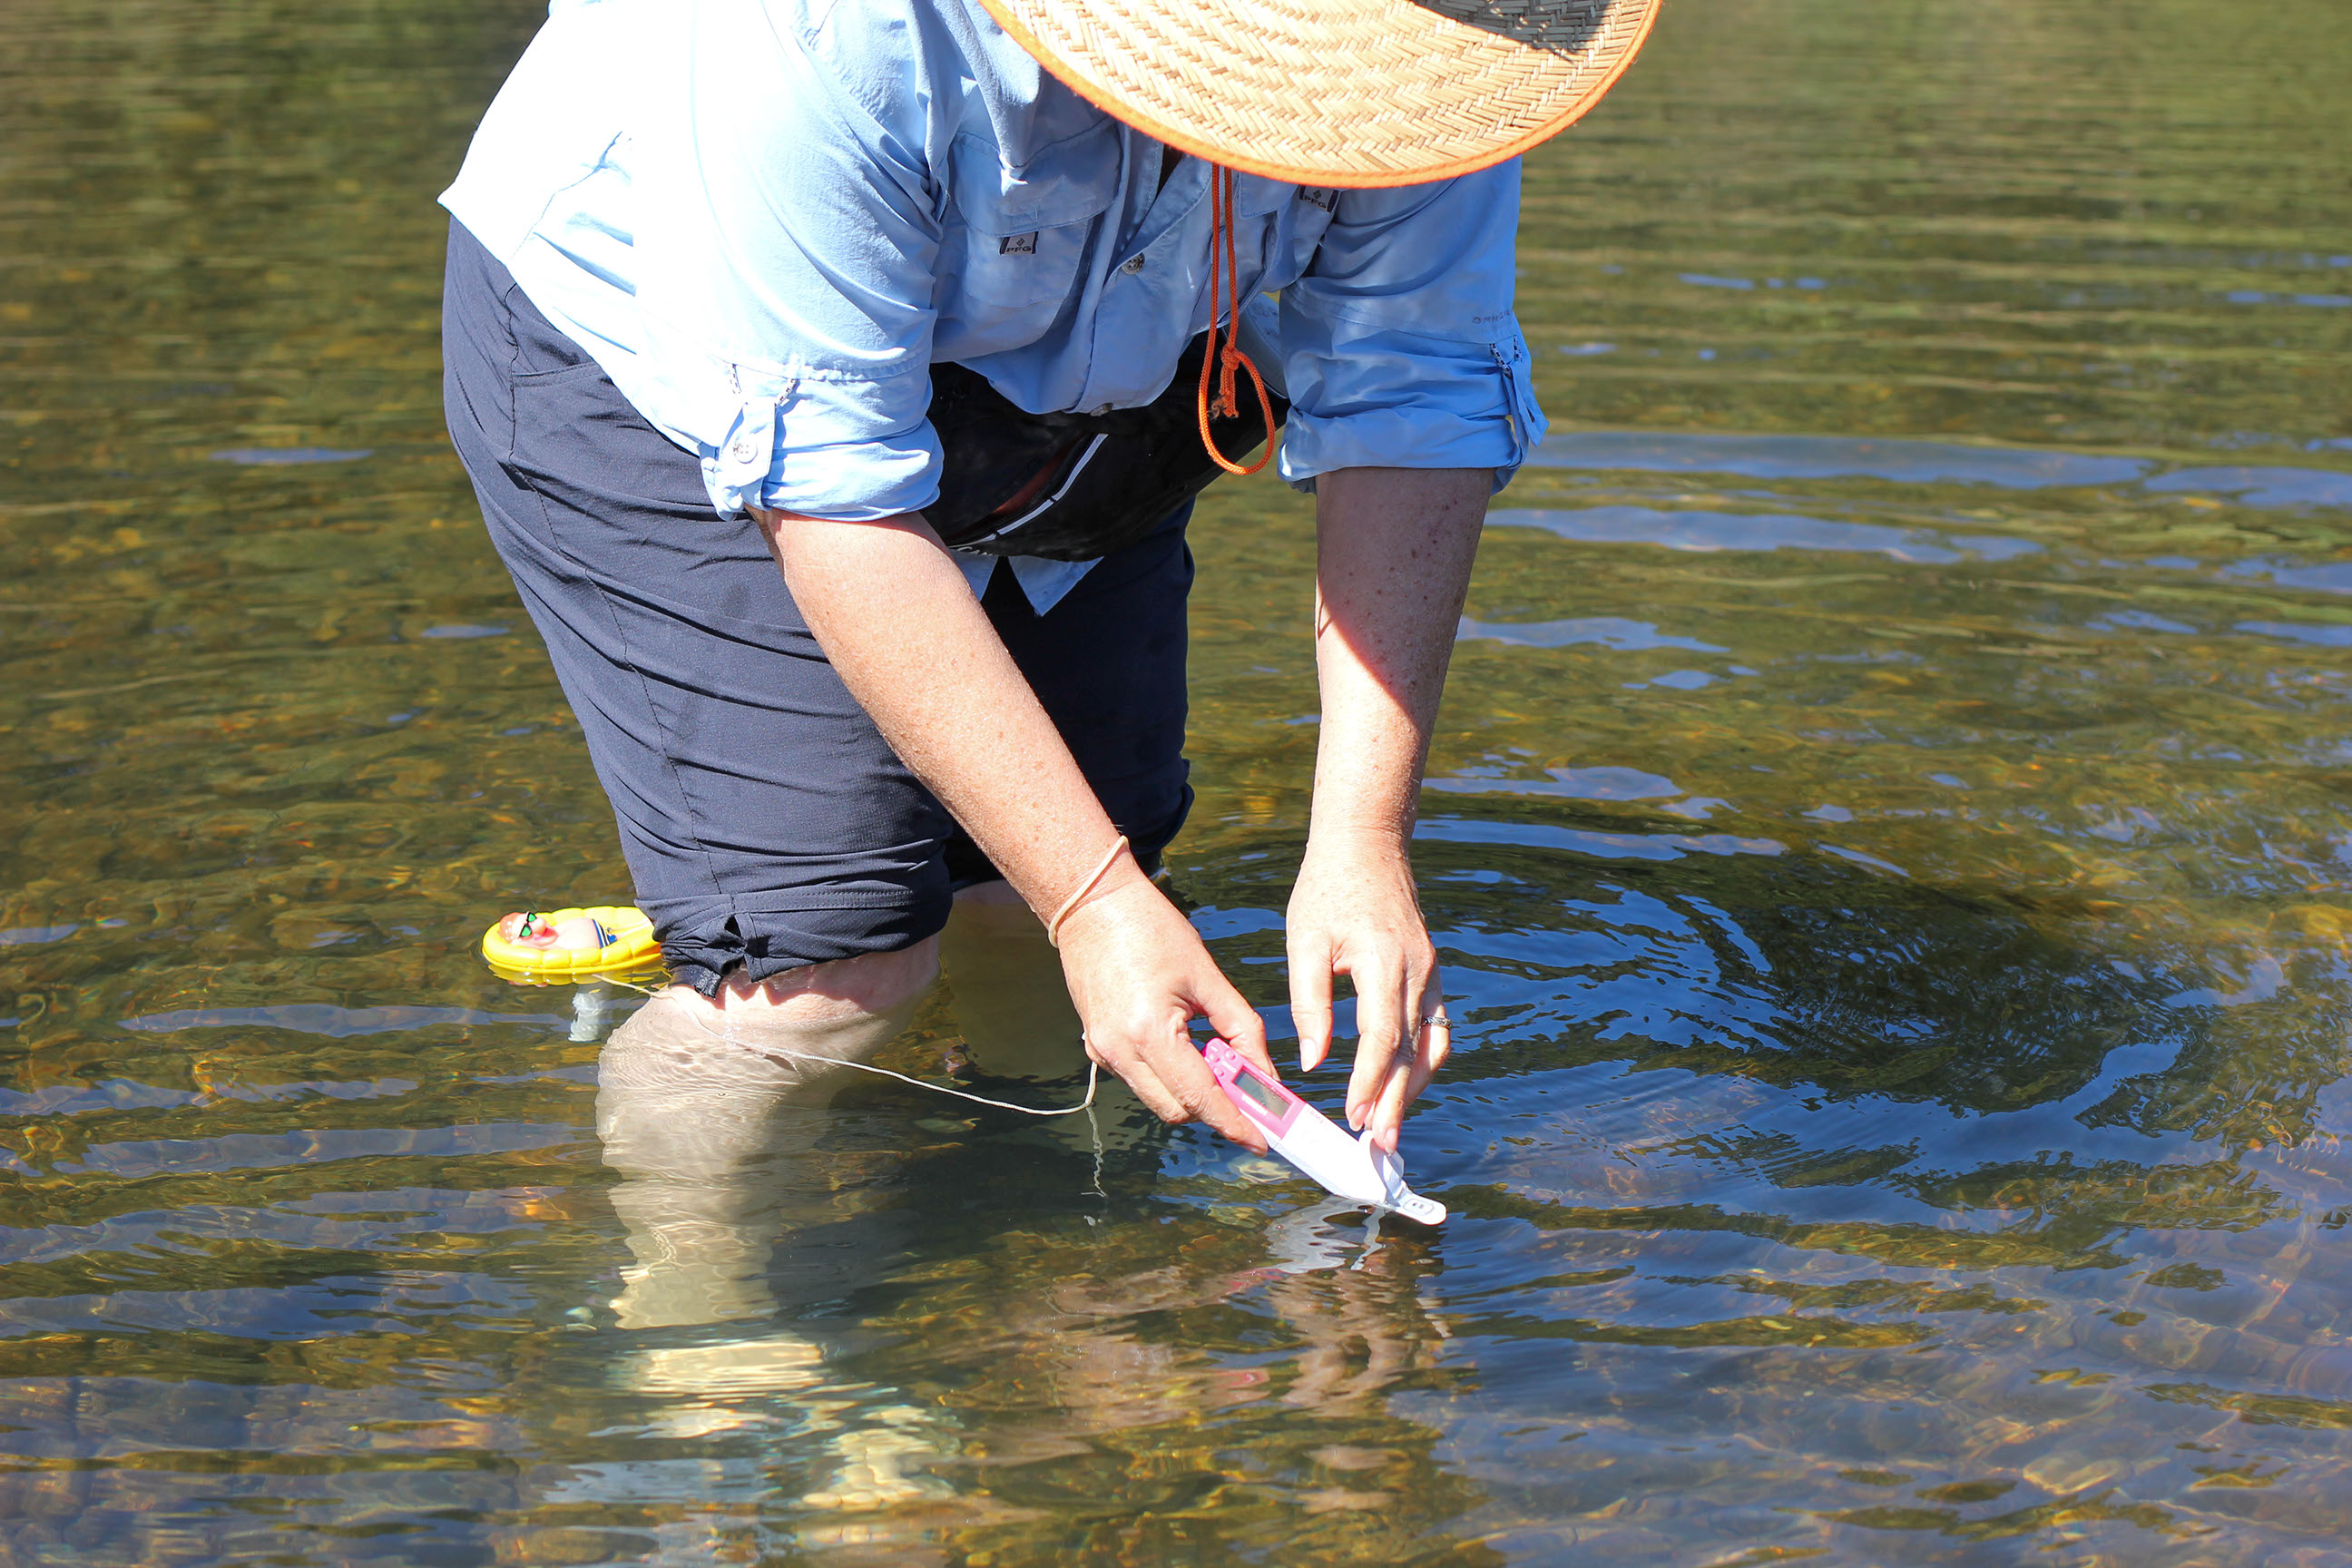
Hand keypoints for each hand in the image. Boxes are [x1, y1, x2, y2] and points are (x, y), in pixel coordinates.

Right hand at [1054, 851, 1277, 1150]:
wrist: (1092, 906)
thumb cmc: (1152, 930)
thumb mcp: (1207, 976)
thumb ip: (1241, 1029)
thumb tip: (1264, 1074)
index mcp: (1150, 1032)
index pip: (1200, 1097)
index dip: (1234, 1123)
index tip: (1261, 1140)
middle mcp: (1119, 1051)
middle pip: (1177, 1110)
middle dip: (1215, 1109)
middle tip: (1249, 1091)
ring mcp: (1102, 1052)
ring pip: (1158, 1098)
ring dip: (1192, 1091)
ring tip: (1216, 1055)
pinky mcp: (1097, 1047)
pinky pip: (1141, 1079)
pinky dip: (1169, 1075)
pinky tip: (1186, 1044)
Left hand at [1285, 829, 1448, 1152]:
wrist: (1367, 843)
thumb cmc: (1327, 889)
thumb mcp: (1304, 941)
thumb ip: (1309, 1003)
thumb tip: (1312, 1061)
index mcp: (1385, 963)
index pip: (1383, 1038)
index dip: (1369, 1082)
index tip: (1353, 1116)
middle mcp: (1418, 972)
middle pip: (1413, 1052)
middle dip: (1396, 1103)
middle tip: (1380, 1145)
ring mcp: (1431, 972)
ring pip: (1432, 1044)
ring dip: (1413, 1089)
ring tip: (1389, 1125)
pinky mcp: (1431, 972)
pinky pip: (1436, 1027)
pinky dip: (1422, 1061)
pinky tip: (1402, 1085)